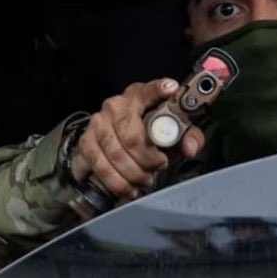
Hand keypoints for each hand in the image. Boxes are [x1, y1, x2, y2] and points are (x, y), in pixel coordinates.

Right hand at [70, 78, 204, 199]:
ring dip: (134, 174)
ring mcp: (97, 123)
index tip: (171, 89)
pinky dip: (117, 182)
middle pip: (132, 137)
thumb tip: (191, 148)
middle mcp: (115, 106)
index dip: (158, 90)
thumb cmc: (146, 133)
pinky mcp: (85, 141)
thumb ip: (186, 136)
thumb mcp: (169, 132)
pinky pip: (100, 166)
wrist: (112, 142)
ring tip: (146, 180)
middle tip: (159, 167)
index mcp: (138, 96)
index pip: (148, 91)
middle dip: (148, 159)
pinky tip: (129, 188)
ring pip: (115, 154)